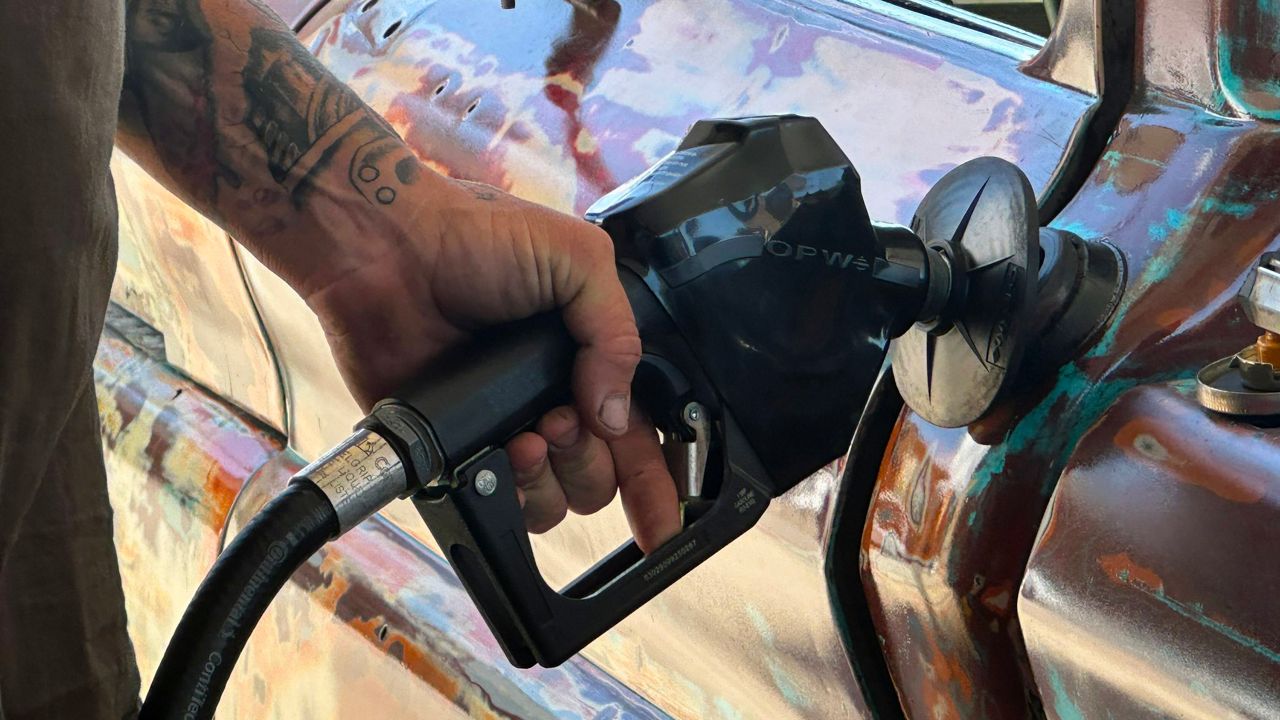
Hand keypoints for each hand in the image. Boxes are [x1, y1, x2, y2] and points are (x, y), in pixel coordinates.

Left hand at [300, 174, 680, 552]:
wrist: (389, 250)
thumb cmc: (475, 237)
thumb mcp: (576, 258)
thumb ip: (616, 332)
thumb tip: (615, 413)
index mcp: (588, 356)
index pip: (637, 430)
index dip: (655, 476)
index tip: (666, 515)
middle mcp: (552, 397)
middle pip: (601, 474)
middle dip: (593, 460)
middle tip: (564, 419)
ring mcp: (505, 425)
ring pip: (556, 499)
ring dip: (554, 477)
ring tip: (529, 435)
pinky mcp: (457, 446)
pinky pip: (497, 502)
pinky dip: (509, 491)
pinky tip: (502, 449)